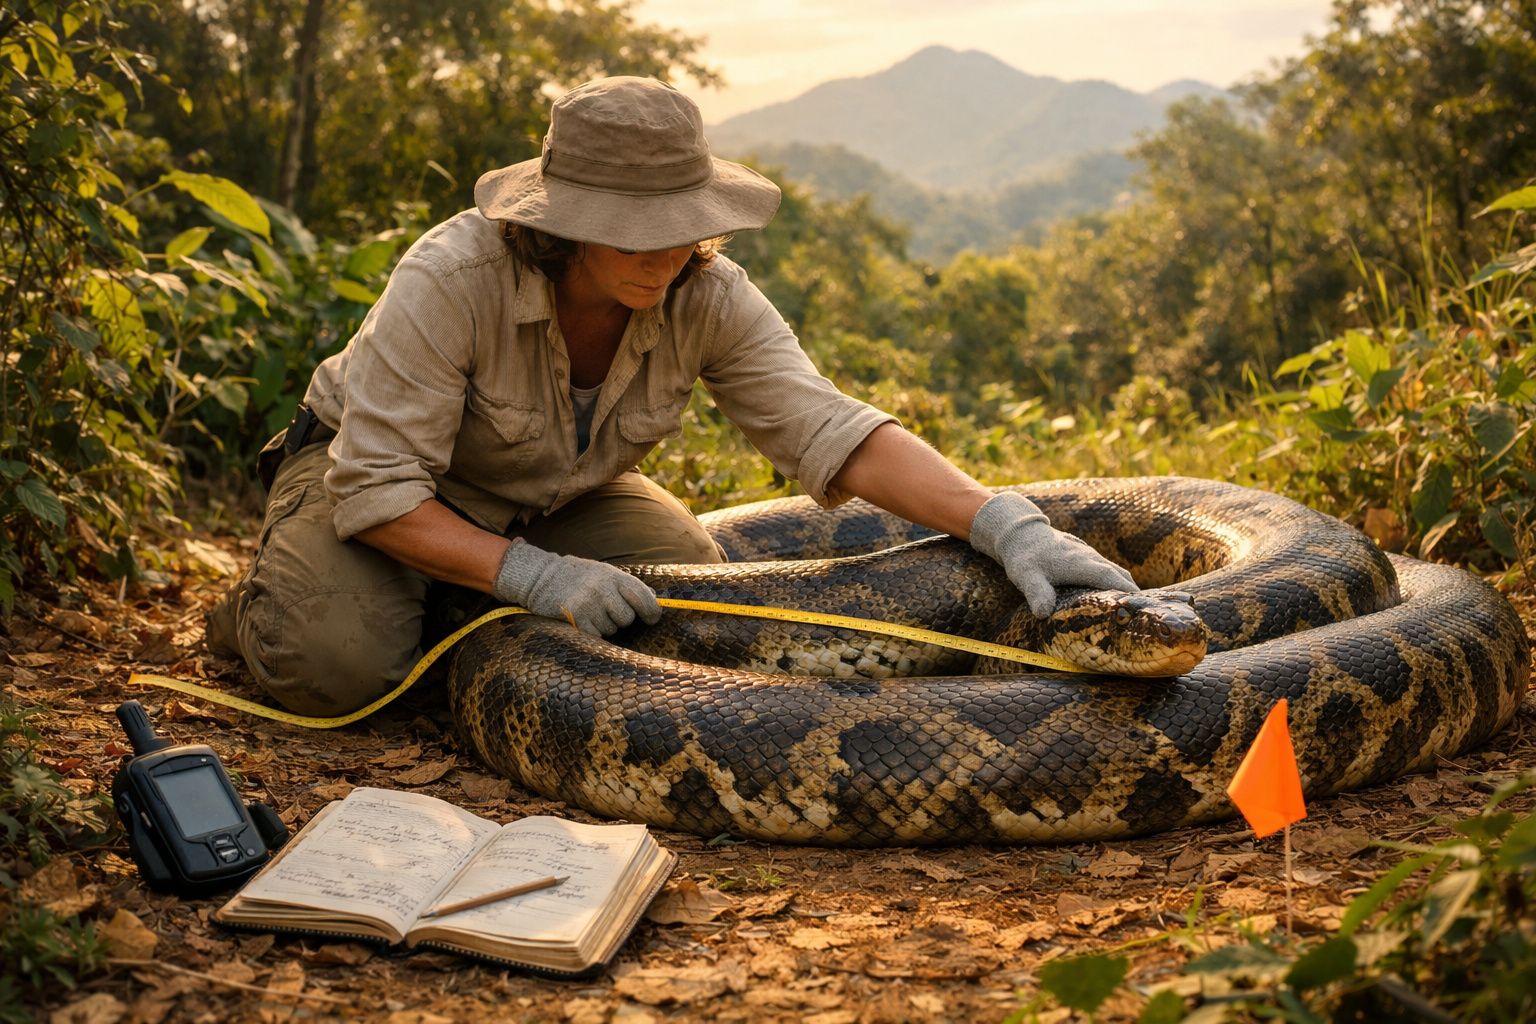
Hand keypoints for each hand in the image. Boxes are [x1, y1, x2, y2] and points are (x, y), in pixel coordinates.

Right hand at [493, 540, 661, 634]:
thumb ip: (627, 585)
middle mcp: (603, 589)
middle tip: (609, 611)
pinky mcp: (575, 617)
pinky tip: (582, 619)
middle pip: (627, 618)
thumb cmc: (579, 576)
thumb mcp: (605, 572)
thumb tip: (655, 599)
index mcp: (614, 576)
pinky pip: (595, 635)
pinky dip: (591, 631)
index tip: (652, 618)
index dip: (651, 611)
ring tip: (591, 611)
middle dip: (621, 619)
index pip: (643, 596)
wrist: (542, 576)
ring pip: (611, 629)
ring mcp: (589, 603)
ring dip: (604, 625)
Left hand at [969, 492, 1138, 615]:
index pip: (1113, 581)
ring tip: (1133, 610)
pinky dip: (1116, 581)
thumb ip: (1037, 594)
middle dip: (1134, 594)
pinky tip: (1112, 596)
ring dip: (1126, 587)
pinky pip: (1108, 569)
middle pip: (1121, 576)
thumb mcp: (1026, 577)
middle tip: (1143, 618)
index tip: (1142, 612)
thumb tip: (1043, 614)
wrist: (1019, 531)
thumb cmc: (1023, 557)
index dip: (1128, 595)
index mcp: (1082, 564)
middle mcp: (1091, 558)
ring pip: (1116, 571)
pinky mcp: (1084, 556)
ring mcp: (1089, 555)